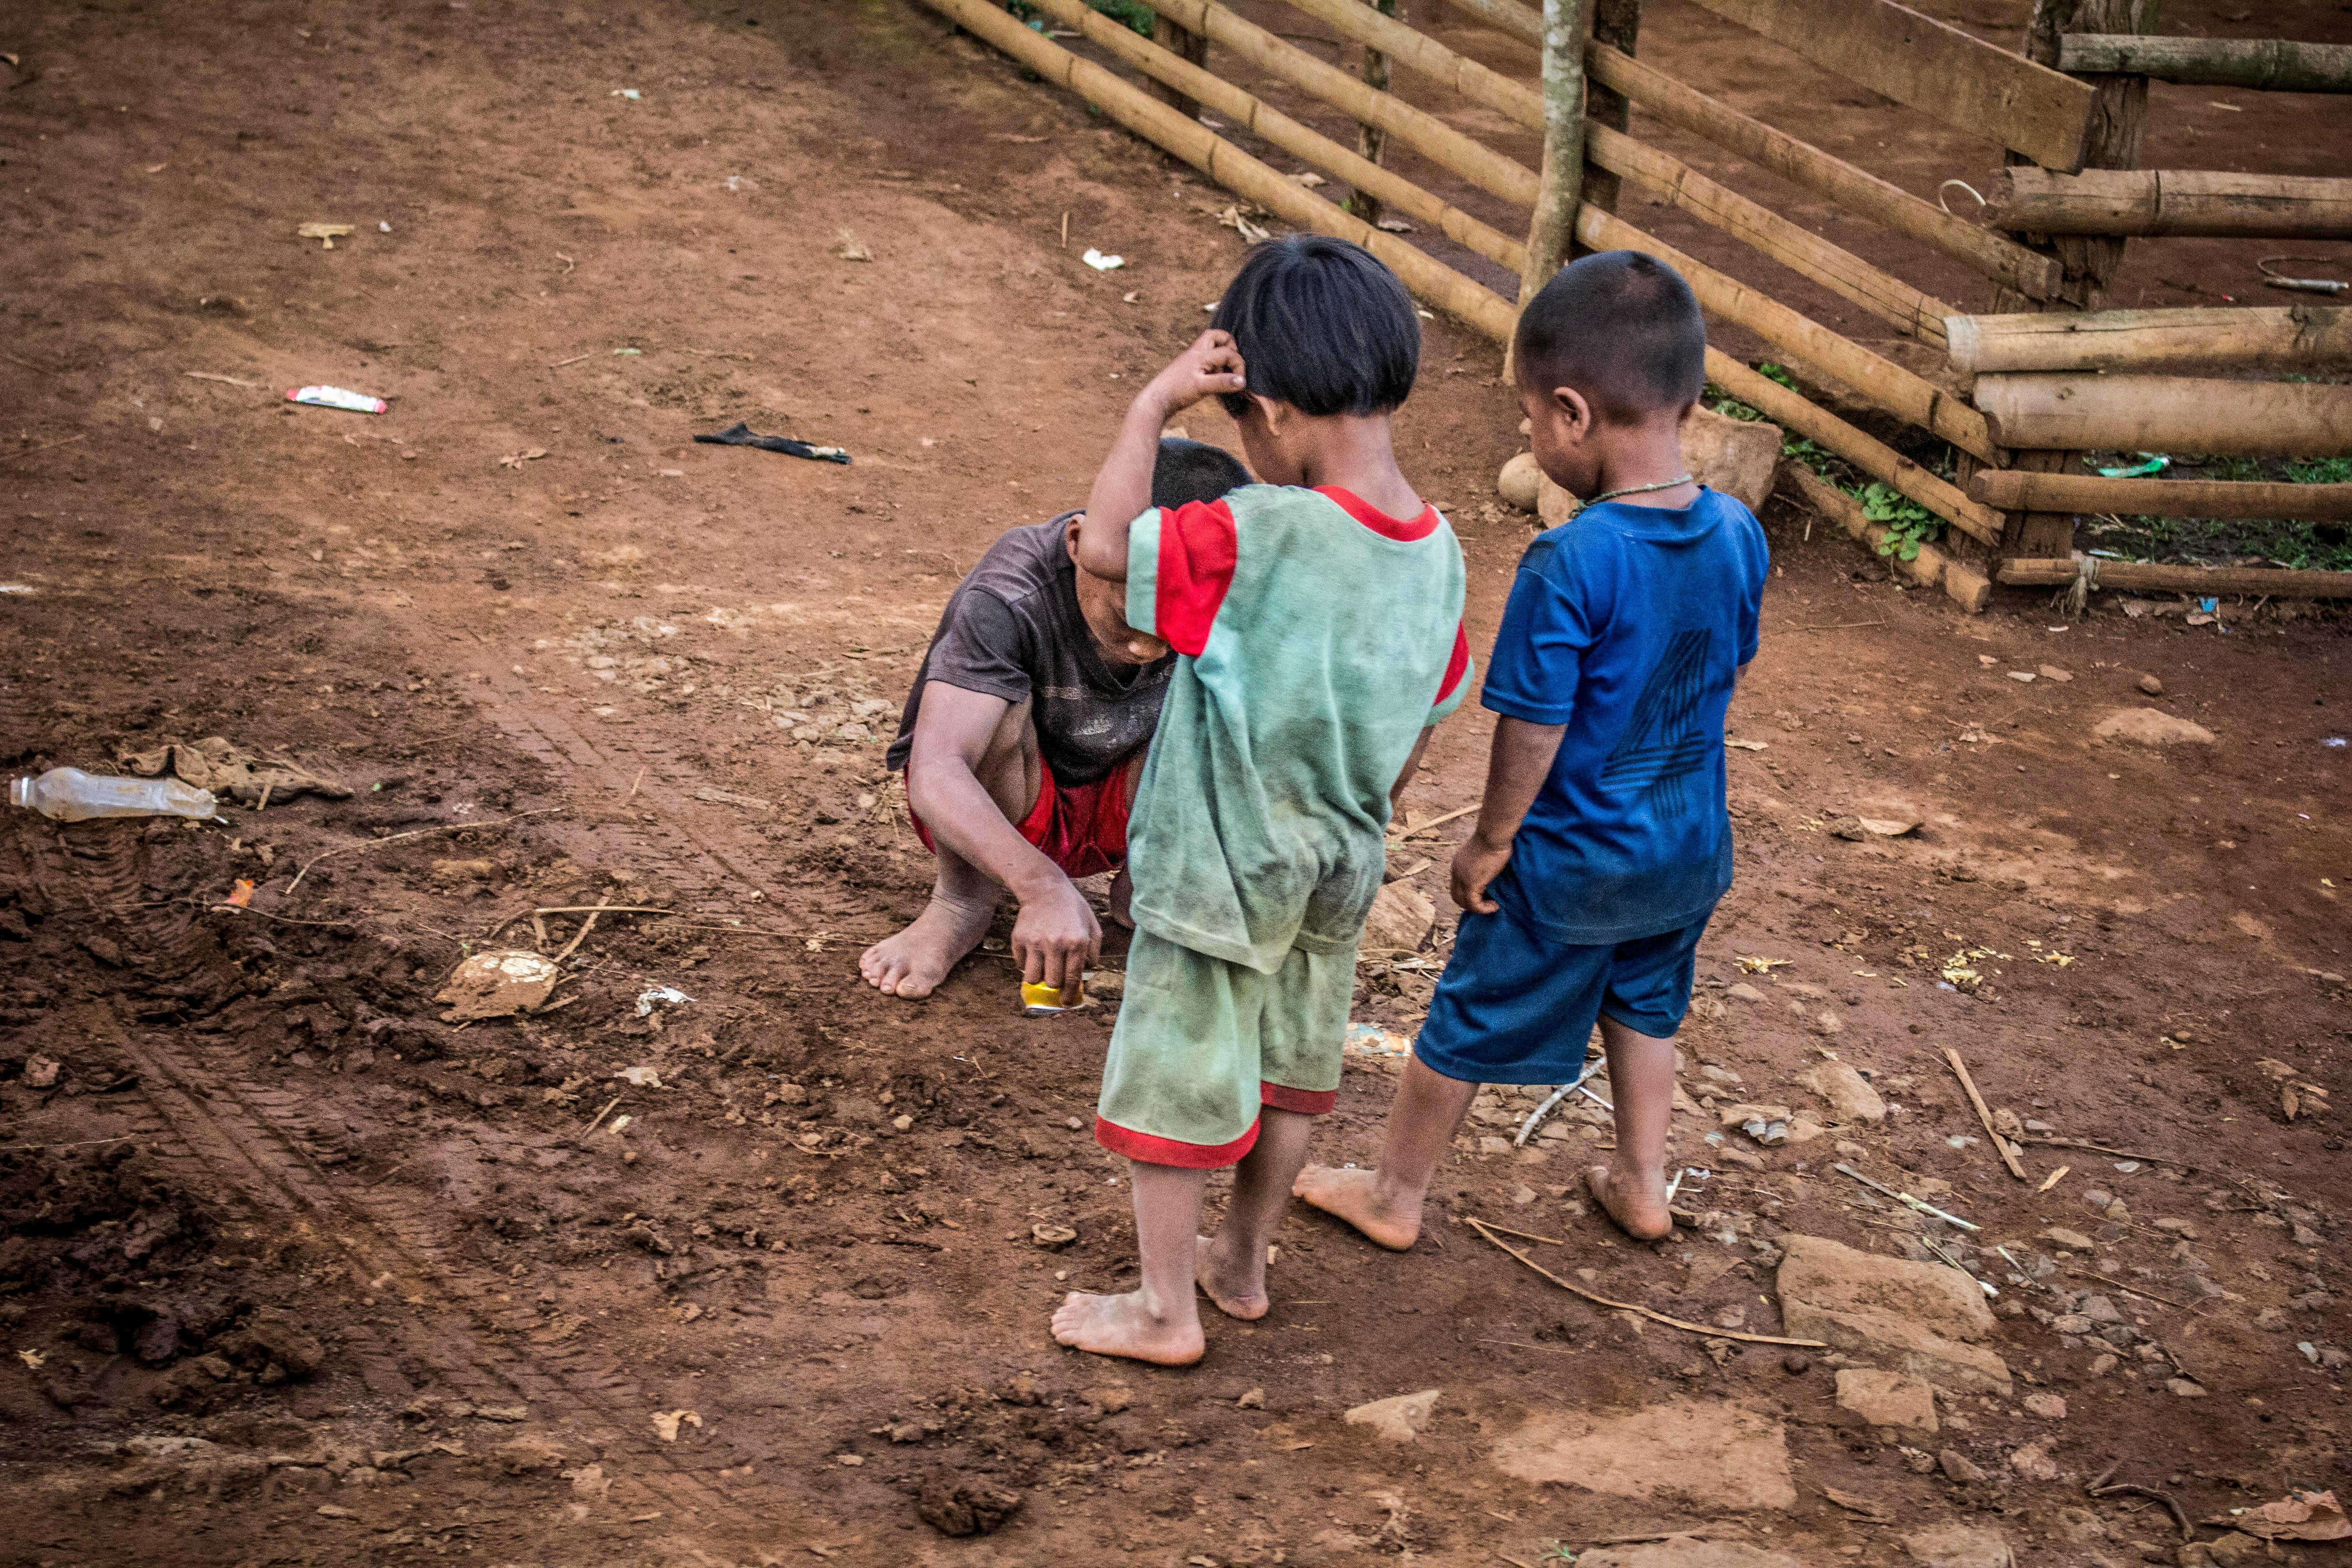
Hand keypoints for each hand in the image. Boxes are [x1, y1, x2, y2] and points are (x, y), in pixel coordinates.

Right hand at [1011, 875, 1102, 992]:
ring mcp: (1035, 942)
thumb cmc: (1072, 908)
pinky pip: (1020, 965)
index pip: (1073, 978)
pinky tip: (1033, 956)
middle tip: (1056, 980)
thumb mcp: (1092, 925)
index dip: (1069, 995)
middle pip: (1052, 982)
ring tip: (1043, 970)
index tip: (1066, 1003)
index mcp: (1077, 942)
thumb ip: (1095, 951)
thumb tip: (1087, 972)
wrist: (1044, 888)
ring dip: (1038, 978)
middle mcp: (1056, 944)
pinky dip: (1025, 965)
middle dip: (1055, 985)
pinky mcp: (1019, 939)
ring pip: (1032, 978)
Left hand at [1141, 329, 1247, 416]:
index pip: (1228, 352)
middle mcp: (1196, 352)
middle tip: (1231, 362)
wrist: (1156, 400)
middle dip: (1229, 345)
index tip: (1239, 381)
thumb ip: (1223, 383)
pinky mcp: (1188, 368)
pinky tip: (1212, 379)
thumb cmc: (1177, 392)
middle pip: (1216, 336)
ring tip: (1222, 372)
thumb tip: (1242, 381)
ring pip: (1210, 346)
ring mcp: (1191, 359)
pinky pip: (1204, 358)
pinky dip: (1213, 364)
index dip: (1238, 364)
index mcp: (1201, 354)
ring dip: (1220, 354)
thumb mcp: (1202, 388)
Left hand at [1450, 833, 1512, 914]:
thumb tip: (1491, 871)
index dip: (1468, 894)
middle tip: (1487, 903)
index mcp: (1458, 864)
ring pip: (1463, 902)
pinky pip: (1474, 904)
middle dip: (1471, 904)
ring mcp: (1461, 878)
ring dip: (1478, 908)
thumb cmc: (1494, 839)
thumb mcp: (1485, 853)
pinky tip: (1495, 905)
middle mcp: (1456, 872)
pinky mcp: (1471, 883)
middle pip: (1456, 896)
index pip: (1457, 886)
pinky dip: (1484, 908)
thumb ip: (1482, 864)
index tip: (1485, 895)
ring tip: (1493, 905)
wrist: (1493, 834)